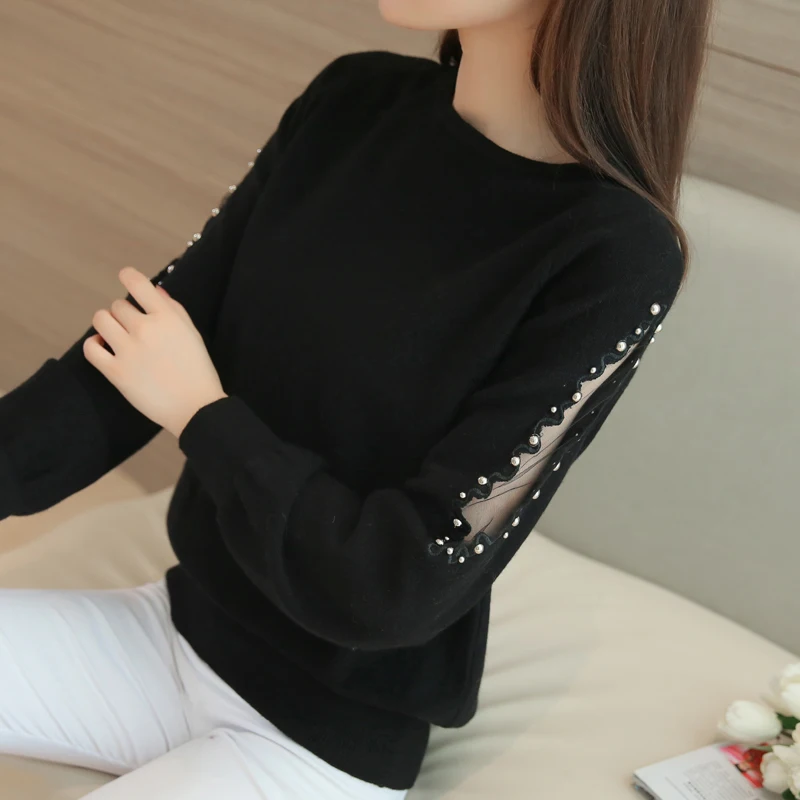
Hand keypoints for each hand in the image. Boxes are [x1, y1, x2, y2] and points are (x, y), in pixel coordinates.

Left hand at [83, 267, 226, 437]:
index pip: (137, 283)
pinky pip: (91, 347)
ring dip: (107, 324)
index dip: (128, 276)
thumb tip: (154, 290)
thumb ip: (174, 309)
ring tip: (116, 336)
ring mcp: (128, 351)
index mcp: (167, 317)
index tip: (126, 278)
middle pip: (118, 306)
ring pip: (100, 320)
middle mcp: (145, 329)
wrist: (195, 408)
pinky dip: (94, 344)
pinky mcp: (115, 372)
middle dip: (124, 314)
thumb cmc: (198, 371)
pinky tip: (105, 347)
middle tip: (135, 330)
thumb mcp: (192, 334)